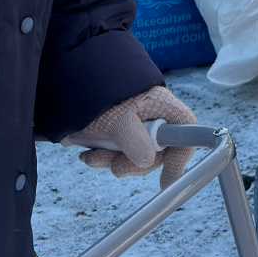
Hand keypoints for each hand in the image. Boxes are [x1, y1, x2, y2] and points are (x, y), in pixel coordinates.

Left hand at [75, 86, 196, 189]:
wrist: (72, 74)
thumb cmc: (98, 91)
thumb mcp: (116, 120)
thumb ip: (135, 142)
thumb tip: (147, 162)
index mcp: (164, 107)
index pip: (186, 134)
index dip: (180, 158)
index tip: (166, 181)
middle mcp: (155, 115)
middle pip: (156, 150)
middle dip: (131, 162)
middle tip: (111, 166)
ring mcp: (138, 121)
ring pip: (134, 151)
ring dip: (111, 159)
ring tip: (88, 157)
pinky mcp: (121, 126)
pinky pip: (119, 147)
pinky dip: (104, 153)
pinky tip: (87, 152)